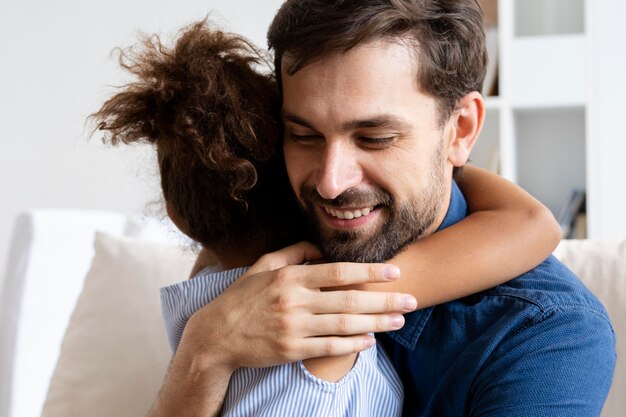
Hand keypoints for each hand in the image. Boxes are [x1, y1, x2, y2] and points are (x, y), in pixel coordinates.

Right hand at [180, 241, 416, 371]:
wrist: (216, 335)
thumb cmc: (242, 297)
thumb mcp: (263, 265)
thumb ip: (293, 252)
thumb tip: (320, 247)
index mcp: (290, 277)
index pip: (338, 272)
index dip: (369, 272)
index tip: (394, 272)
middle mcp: (294, 301)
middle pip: (349, 301)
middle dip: (384, 300)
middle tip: (411, 300)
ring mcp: (293, 327)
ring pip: (344, 325)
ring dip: (376, 323)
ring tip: (399, 320)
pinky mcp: (291, 350)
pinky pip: (328, 347)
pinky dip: (352, 345)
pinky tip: (370, 341)